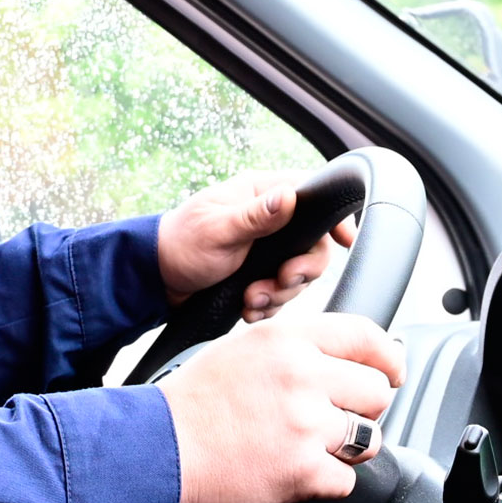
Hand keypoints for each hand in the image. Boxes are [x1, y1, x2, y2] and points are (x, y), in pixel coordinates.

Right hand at [155, 313, 403, 502]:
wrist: (156, 448)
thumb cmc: (194, 402)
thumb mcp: (243, 349)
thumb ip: (296, 349)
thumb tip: (351, 360)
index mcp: (286, 339)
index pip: (366, 337)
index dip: (388, 358)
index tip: (392, 372)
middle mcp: (301, 375)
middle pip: (377, 392)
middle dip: (361, 410)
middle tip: (331, 419)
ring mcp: (304, 424)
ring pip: (370, 438)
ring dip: (347, 448)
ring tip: (309, 446)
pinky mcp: (302, 471)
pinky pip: (346, 481)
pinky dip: (324, 482)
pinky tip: (292, 471)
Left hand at [157, 172, 356, 321]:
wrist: (156, 280)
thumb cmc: (180, 243)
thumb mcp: (218, 230)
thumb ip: (255, 216)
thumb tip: (288, 197)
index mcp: (261, 194)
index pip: (313, 195)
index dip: (334, 219)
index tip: (345, 240)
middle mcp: (269, 220)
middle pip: (313, 245)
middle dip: (300, 271)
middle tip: (279, 281)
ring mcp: (267, 249)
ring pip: (299, 274)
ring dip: (279, 293)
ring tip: (250, 299)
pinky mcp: (260, 274)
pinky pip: (281, 293)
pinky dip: (268, 305)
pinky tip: (247, 308)